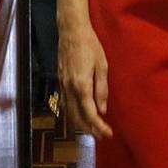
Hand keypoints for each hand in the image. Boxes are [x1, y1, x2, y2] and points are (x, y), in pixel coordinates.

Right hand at [58, 23, 113, 139]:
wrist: (71, 31)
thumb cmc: (90, 46)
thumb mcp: (102, 66)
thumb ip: (101, 90)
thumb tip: (102, 110)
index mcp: (81, 85)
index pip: (89, 114)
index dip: (99, 126)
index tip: (108, 134)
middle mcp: (69, 88)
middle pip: (76, 117)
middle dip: (89, 129)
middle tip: (101, 136)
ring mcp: (62, 85)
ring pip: (68, 112)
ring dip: (79, 124)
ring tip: (92, 129)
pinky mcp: (60, 81)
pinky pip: (64, 104)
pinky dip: (72, 114)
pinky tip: (79, 115)